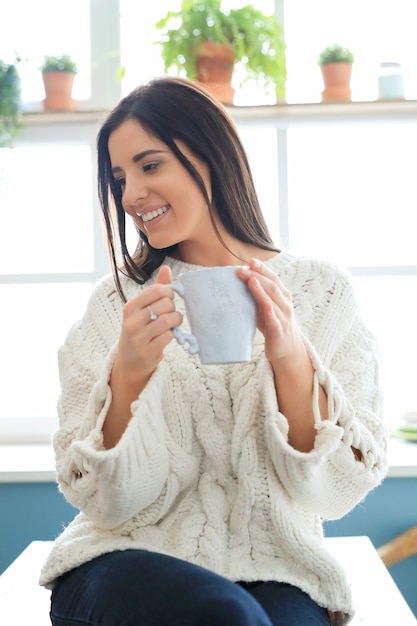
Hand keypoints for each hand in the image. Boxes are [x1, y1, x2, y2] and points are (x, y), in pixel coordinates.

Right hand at [115, 264, 182, 388]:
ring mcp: (138, 338)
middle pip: (165, 305)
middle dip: (173, 308)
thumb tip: (166, 268)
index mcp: (130, 307)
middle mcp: (132, 321)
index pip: (156, 290)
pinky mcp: (147, 352)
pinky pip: (168, 336)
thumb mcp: (141, 309)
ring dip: (176, 321)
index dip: (169, 293)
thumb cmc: (139, 330)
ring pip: (168, 320)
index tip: (169, 299)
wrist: (129, 361)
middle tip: (171, 313)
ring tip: (173, 323)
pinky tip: (168, 335)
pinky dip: (173, 334)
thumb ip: (155, 290)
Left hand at [236, 259, 306, 369]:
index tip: (250, 261)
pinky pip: (275, 322)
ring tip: (251, 281)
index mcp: (282, 296)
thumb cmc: (273, 324)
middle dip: (257, 276)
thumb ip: (256, 295)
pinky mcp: (279, 333)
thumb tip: (238, 280)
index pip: (273, 278)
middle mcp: (285, 305)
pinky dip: (271, 314)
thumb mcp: (265, 307)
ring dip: (262, 291)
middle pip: (272, 287)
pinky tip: (266, 307)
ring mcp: (284, 318)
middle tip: (242, 270)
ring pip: (273, 302)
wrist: (288, 348)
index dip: (263, 269)